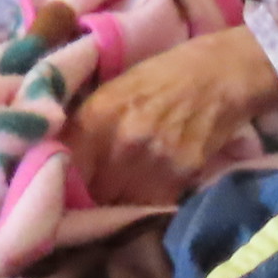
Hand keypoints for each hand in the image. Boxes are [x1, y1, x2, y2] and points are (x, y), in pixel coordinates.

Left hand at [64, 27, 277, 206]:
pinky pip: (154, 203)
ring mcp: (154, 160)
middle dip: (91, 197)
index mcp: (97, 116)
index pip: (63, 168)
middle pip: (92, 194)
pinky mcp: (182, 174)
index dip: (60, 183)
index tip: (61, 189)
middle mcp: (122, 142)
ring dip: (120, 204)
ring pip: (122, 205)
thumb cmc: (163, 75)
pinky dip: (149, 203)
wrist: (221, 73)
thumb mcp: (113, 90)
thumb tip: (56, 157)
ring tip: (123, 195)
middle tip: (94, 195)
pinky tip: (151, 189)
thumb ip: (85, 125)